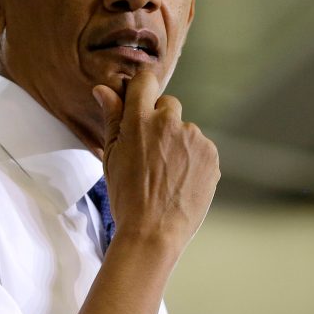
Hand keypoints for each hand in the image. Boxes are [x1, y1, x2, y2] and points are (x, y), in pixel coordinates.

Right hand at [93, 71, 219, 251]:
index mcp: (139, 120)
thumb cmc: (126, 195)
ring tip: (166, 172)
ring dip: (178, 142)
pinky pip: (200, 146)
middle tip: (151, 151)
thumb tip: (103, 89)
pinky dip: (193, 158)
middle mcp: (169, 123)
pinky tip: (181, 179)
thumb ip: (112, 117)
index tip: (140, 101)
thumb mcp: (111, 155)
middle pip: (168, 104)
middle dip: (160, 120)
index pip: (145, 81)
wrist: (153, 232)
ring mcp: (193, 138)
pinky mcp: (211, 154)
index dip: (142, 89)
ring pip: (185, 129)